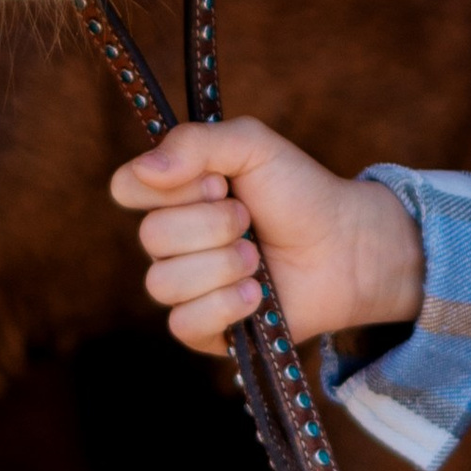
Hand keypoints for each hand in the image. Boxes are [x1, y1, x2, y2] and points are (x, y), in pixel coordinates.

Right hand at [110, 116, 423, 353]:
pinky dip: (224, 306)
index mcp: (174, 193)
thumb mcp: (252, 145)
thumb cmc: (298, 191)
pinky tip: (257, 294)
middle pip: (151, 237)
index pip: (126, 187)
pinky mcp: (205, 328)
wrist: (344, 246)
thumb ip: (195, 142)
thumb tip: (145, 170)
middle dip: (212, 225)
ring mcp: (186, 286)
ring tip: (258, 258)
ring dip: (221, 265)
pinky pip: (183, 324)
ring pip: (163, 283)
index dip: (168, 188)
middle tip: (250, 219)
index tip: (217, 182)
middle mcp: (171, 240)